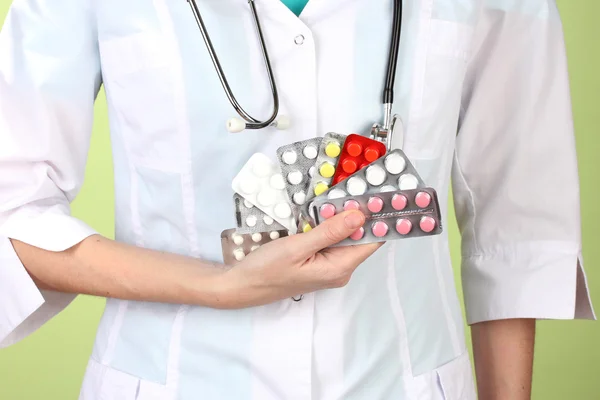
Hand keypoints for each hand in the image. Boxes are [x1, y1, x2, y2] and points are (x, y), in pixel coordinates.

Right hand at [220, 210, 383, 307]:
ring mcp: (329, 267)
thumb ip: (330, 232)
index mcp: (339, 268)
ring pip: (345, 238)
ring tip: (335, 197)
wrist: (242, 285)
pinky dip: (328, 226)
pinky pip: (331, 241)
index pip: (372, 242)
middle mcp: (339, 270)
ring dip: (340, 218)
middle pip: (359, 238)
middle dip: (356, 214)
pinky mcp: (318, 263)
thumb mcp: (298, 247)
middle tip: (352, 188)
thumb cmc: (266, 269)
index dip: (377, 219)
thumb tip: (360, 216)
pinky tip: (320, 213)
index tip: (378, 194)